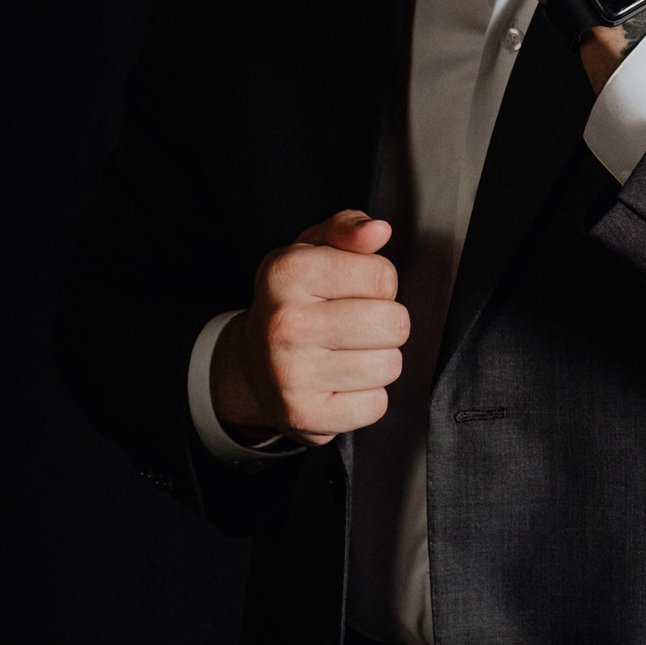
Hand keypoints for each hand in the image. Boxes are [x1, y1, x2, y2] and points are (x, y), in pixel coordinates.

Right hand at [210, 210, 408, 447]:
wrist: (252, 365)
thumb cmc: (293, 301)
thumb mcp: (311, 251)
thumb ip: (347, 228)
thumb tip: (378, 230)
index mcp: (287, 273)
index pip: (383, 276)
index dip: (379, 283)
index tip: (354, 290)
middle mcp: (284, 323)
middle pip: (393, 323)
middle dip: (386, 322)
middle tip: (357, 324)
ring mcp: (291, 374)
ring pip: (389, 365)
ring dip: (379, 360)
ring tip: (349, 353)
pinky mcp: (305, 416)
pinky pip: (376, 405)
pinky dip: (367, 396)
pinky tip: (341, 383)